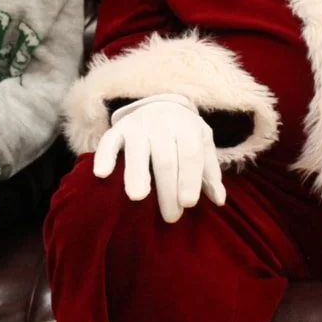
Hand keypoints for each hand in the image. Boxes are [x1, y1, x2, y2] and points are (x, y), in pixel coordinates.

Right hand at [94, 93, 225, 223]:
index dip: (189, 178)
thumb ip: (210, 172)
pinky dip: (104, 156)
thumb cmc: (184, 133)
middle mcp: (162, 123)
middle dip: (167, 189)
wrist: (160, 104)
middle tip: (170, 216)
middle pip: (165, 158)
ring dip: (136, 174)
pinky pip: (109, 141)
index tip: (188, 203)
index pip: (189, 154)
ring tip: (138, 197)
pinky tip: (102, 174)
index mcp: (186, 126)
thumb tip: (219, 200)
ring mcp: (137, 124)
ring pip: (137, 150)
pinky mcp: (118, 128)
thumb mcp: (202, 144)